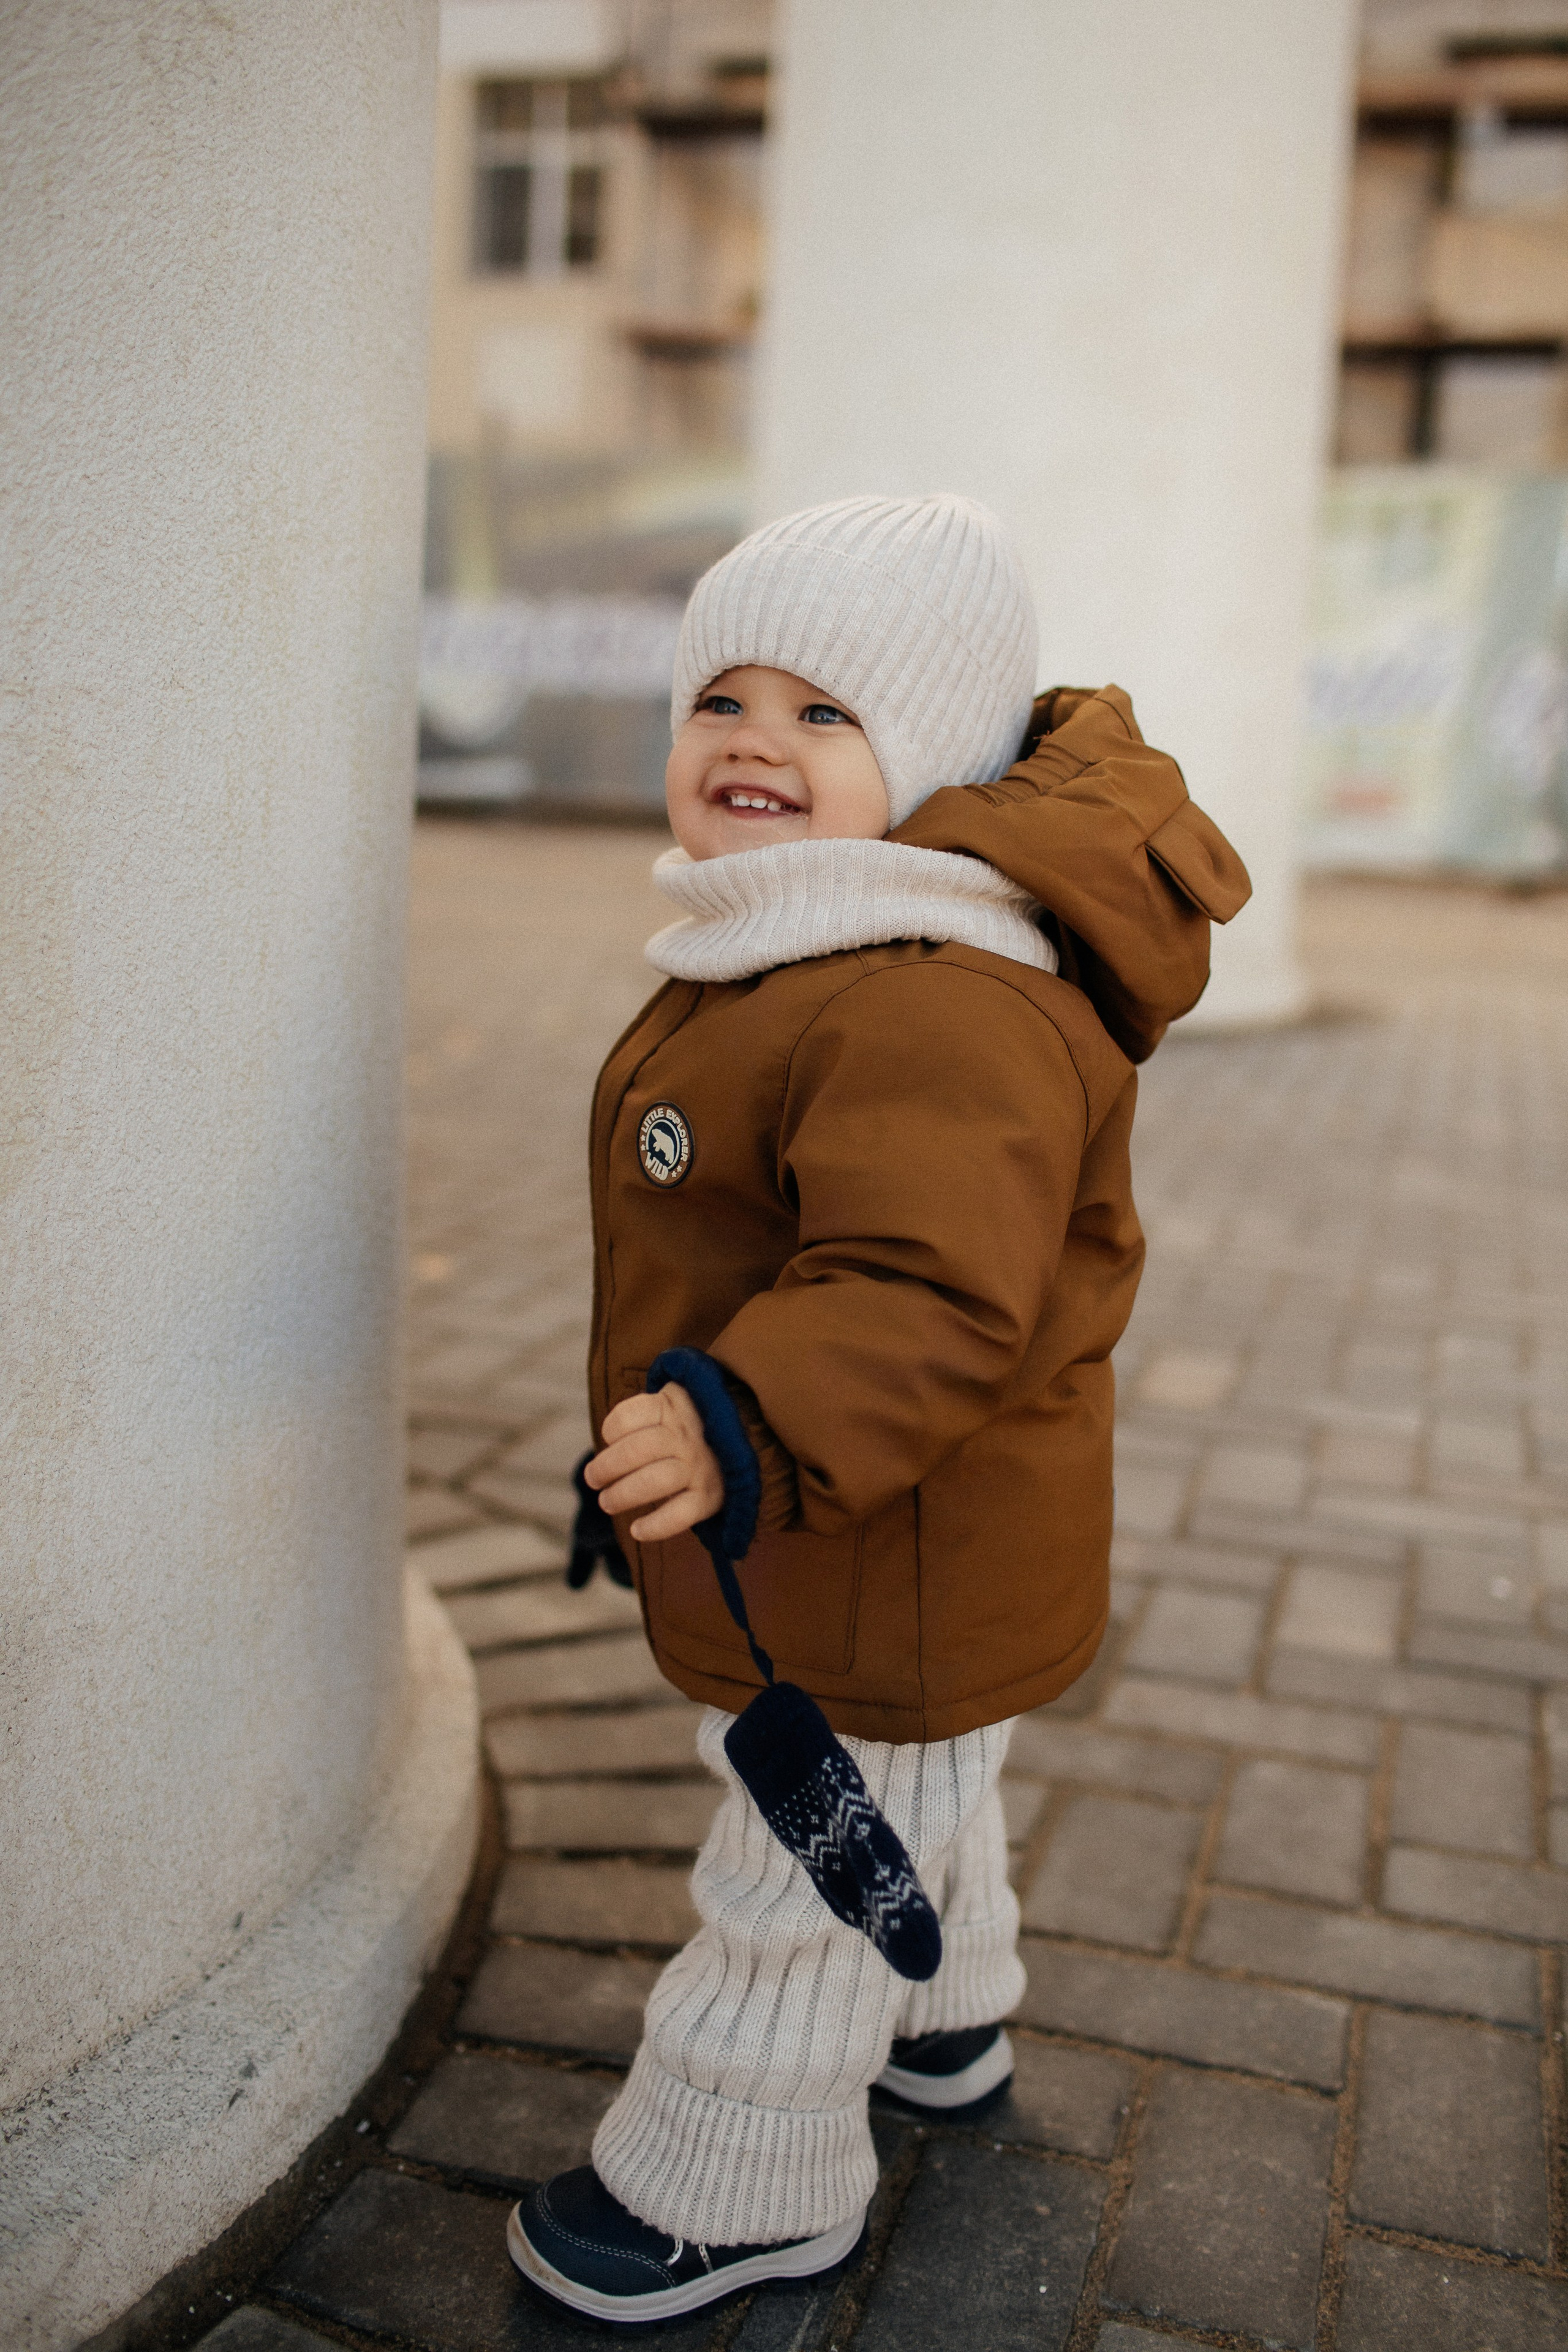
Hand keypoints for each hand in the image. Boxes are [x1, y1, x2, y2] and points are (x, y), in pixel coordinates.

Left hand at [584, 1383, 723, 1542]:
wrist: (737, 1442)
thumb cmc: (684, 1428)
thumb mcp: (667, 1405)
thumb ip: (638, 1418)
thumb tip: (603, 1458)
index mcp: (672, 1407)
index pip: (631, 1416)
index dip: (611, 1429)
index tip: (609, 1438)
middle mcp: (688, 1436)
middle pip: (639, 1450)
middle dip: (607, 1467)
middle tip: (593, 1479)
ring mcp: (700, 1466)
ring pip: (657, 1481)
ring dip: (624, 1494)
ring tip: (606, 1503)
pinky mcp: (710, 1495)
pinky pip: (681, 1514)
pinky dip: (657, 1525)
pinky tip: (636, 1530)